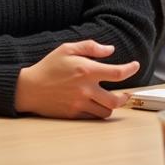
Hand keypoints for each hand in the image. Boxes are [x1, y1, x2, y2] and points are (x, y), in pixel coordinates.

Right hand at [15, 40, 139, 119]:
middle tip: (125, 92)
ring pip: (106, 111)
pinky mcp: (73, 114)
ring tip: (108, 99)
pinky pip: (93, 117)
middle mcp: (85, 89)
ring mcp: (79, 104)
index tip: (135, 66)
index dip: (131, 69)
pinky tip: (94, 104)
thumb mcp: (67, 49)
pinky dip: (97, 111)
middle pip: (116, 100)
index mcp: (86, 70)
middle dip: (124, 97)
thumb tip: (110, 50)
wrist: (29, 88)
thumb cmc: (49, 67)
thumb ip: (91, 47)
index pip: (117, 73)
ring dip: (110, 105)